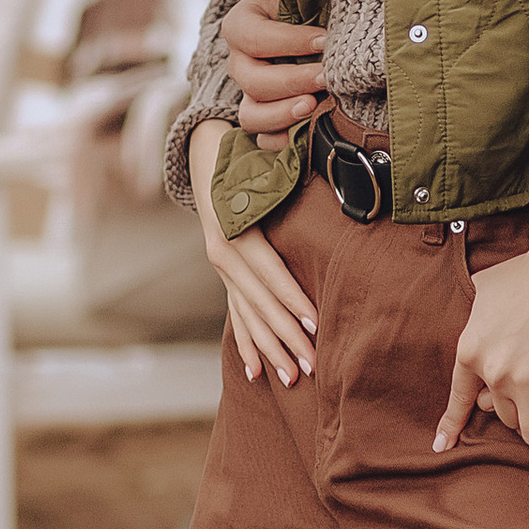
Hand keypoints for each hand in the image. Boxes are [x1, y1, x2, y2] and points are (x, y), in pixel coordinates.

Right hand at [189, 116, 317, 387]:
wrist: (204, 150)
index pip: (268, 270)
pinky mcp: (224, 274)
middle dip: (287, 335)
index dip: (290, 296)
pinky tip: (254, 371)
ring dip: (271, 348)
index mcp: (234, 228)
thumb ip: (284, 171)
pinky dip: (246, 342)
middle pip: (260, 302)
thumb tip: (325, 167)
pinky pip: (236, 314)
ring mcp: (221, 268)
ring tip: (294, 378)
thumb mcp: (261, 157)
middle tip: (314, 365)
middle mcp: (223, 253)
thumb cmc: (244, 151)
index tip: (313, 322)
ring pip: (248, 315)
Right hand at [223, 0, 325, 143]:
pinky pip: (263, 137)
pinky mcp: (266, 113)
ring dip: (283, 114)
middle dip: (292, 80)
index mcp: (241, 23)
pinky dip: (283, 139)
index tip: (326, 40)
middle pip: (251, 80)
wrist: (316, 12)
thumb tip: (333, 18)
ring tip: (313, 106)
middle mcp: (240, 59)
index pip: (253, 37)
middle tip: (326, 77)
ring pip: (251, 114)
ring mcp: (250, 91)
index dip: (289, 41)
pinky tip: (308, 130)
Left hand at [435, 228, 528, 457]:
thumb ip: (475, 311)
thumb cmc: (528, 271)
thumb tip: (475, 310)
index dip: (451, 425)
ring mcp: (522, 380)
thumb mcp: (485, 288)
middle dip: (519, 419)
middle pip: (502, 416)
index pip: (459, 399)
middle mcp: (491, 371)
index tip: (442, 446)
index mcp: (470, 349)